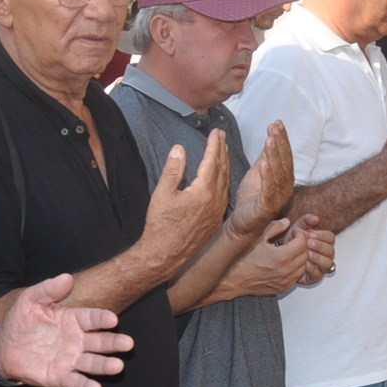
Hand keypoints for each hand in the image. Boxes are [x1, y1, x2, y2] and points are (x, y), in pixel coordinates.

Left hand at [0, 274, 133, 386]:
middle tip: (128, 344)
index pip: (92, 318)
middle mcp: (77, 341)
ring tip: (117, 366)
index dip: (102, 319)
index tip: (113, 319)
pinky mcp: (60, 377)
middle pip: (100, 341)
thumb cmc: (20, 321)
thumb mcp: (30, 300)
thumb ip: (48, 290)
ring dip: (105, 365)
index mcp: (73, 320)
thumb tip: (66, 277)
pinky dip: (85, 386)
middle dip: (114, 343)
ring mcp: (70, 360)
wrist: (3, 346)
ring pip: (92, 363)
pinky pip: (75, 382)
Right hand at [142, 133, 230, 272]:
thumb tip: (180, 148)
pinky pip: (224, 194)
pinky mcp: (216, 221)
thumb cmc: (160, 225)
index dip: (214, 145)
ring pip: (226, 182)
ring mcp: (217, 212)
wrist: (164, 255)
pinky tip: (221, 176)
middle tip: (221, 135)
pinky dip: (224, 180)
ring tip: (223, 150)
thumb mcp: (162, 194)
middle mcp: (215, 201)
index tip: (215, 132)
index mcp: (203, 192)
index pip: (212, 161)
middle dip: (222, 150)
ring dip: (225, 164)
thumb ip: (173, 169)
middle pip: (222, 169)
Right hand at [223, 219, 312, 297]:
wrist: (232, 280)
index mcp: (281, 257)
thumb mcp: (256, 238)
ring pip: (303, 267)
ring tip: (290, 251)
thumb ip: (274, 227)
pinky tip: (286, 263)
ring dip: (300, 258)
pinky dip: (295, 269)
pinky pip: (296, 277)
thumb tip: (286, 222)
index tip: (293, 233)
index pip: (302, 243)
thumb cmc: (242, 259)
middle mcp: (285, 271)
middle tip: (293, 241)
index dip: (300, 235)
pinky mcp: (281, 288)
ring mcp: (284, 281)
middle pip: (305, 255)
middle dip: (302, 246)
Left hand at [229, 122, 293, 238]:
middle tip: (275, 128)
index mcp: (283, 178)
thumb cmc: (251, 199)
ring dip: (274, 157)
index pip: (284, 155)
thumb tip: (272, 136)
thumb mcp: (259, 172)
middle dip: (280, 144)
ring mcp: (277, 199)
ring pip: (278, 175)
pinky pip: (268, 191)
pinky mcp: (266, 208)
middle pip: (284, 163)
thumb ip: (266, 157)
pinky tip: (263, 164)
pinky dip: (267, 177)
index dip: (282, 139)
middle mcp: (284, 188)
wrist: (242, 224)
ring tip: (270, 140)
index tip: (277, 123)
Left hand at [294, 218, 335, 283]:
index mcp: (323, 241)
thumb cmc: (292, 241)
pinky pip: (318, 274)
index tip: (312, 234)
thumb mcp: (298, 228)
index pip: (331, 238)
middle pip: (331, 251)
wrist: (280, 254)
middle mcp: (325, 254)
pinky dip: (312, 269)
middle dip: (320, 246)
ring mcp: (321, 266)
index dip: (323, 236)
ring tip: (307, 253)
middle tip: (308, 243)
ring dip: (318, 258)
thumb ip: (306, 221)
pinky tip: (305, 263)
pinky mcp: (314, 276)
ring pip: (328, 264)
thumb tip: (315, 218)